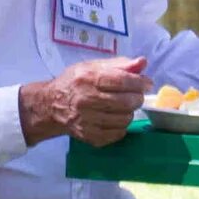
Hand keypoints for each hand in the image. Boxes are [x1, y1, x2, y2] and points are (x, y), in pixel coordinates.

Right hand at [21, 56, 148, 146]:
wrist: (51, 105)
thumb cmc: (75, 82)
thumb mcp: (93, 66)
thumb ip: (119, 64)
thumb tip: (142, 62)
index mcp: (88, 78)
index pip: (121, 81)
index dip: (139, 82)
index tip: (146, 83)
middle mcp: (86, 100)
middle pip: (125, 102)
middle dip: (137, 98)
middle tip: (135, 96)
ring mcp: (86, 121)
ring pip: (123, 119)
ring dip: (129, 112)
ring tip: (123, 107)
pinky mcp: (88, 136)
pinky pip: (116, 134)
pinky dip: (121, 126)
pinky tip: (115, 118)